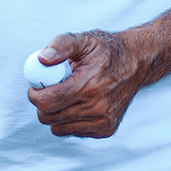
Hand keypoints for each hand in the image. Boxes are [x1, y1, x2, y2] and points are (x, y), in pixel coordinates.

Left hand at [27, 31, 147, 137]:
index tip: (35, 86)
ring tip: (64, 95)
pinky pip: (72, 131)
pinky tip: (77, 104)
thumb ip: (60, 45)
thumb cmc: (106, 51)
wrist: (136, 63)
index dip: (34, 95)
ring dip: (54, 113)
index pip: (48, 102)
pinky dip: (68, 121)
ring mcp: (103, 121)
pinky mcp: (105, 129)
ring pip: (58, 128)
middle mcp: (97, 107)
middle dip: (41, 104)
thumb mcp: (83, 39)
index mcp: (89, 86)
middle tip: (47, 90)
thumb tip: (42, 59)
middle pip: (49, 116)